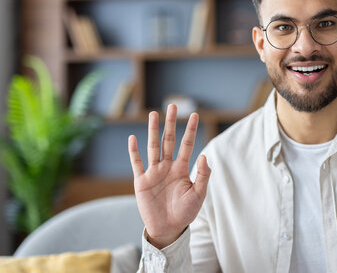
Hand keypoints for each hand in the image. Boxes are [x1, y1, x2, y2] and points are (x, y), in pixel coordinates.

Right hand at [128, 104, 210, 248]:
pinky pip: (137, 163)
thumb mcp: (198, 195)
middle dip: (171, 123)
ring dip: (153, 131)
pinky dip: (134, 151)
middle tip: (172, 106)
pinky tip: (133, 138)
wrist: (168, 229)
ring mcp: (154, 172)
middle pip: (169, 140)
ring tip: (153, 114)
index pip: (187, 145)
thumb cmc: (185, 212)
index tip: (194, 115)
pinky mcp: (141, 181)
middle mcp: (167, 167)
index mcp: (182, 169)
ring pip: (153, 147)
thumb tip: (203, 155)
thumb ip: (203, 176)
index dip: (190, 130)